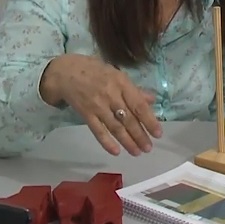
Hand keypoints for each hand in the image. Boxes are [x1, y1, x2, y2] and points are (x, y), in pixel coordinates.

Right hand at [39, 54, 162, 155]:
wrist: (66, 72)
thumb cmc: (95, 71)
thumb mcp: (117, 74)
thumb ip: (134, 90)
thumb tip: (152, 100)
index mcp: (122, 83)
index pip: (139, 105)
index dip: (149, 120)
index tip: (158, 133)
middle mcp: (111, 95)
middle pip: (128, 119)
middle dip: (140, 135)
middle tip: (148, 148)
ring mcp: (97, 106)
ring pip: (115, 127)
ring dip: (127, 141)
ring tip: (137, 152)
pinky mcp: (85, 114)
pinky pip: (98, 130)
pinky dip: (106, 142)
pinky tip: (116, 151)